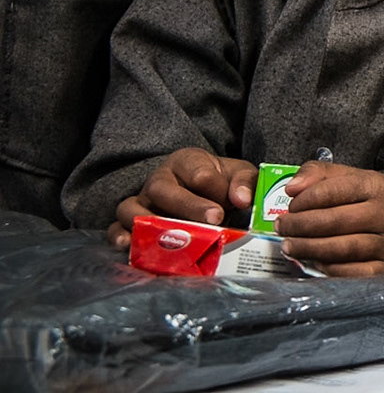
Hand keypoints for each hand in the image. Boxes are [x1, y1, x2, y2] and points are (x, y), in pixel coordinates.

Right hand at [110, 149, 256, 247]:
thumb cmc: (220, 183)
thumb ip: (245, 182)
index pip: (198, 171)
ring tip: (167, 236)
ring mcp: (140, 202)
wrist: (202, 194)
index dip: (213, 189)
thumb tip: (242, 199)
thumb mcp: (238, 175)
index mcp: (186, 162)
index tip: (228, 207)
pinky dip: (118, 236)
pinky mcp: (128, 224)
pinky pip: (114, 228)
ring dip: (148, 223)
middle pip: (163, 189)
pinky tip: (128, 245)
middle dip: (188, 206)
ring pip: (131, 208)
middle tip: (212, 220)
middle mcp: (159, 180)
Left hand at [273, 162, 383, 276]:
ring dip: (308, 249)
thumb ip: (319, 173)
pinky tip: (314, 264)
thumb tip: (291, 188)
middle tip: (282, 229)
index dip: (305, 200)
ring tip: (289, 247)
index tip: (290, 207)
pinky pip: (351, 273)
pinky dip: (328, 270)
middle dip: (300, 226)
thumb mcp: (352, 178)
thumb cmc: (371, 202)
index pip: (334, 190)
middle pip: (334, 221)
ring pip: (340, 248)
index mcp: (376, 186)